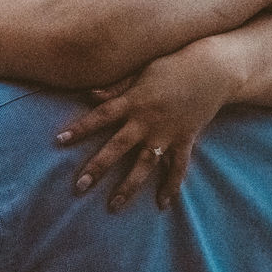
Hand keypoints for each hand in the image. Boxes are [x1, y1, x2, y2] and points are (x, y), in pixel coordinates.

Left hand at [55, 39, 236, 210]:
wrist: (212, 70)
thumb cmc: (172, 65)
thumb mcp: (141, 72)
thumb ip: (116, 87)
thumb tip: (89, 95)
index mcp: (134, 101)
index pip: (100, 117)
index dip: (80, 128)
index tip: (59, 141)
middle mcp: (147, 121)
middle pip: (117, 147)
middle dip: (97, 168)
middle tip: (79, 187)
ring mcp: (166, 134)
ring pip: (144, 165)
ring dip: (128, 186)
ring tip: (114, 206)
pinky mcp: (184, 141)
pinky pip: (177, 168)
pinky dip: (171, 186)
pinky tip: (162, 205)